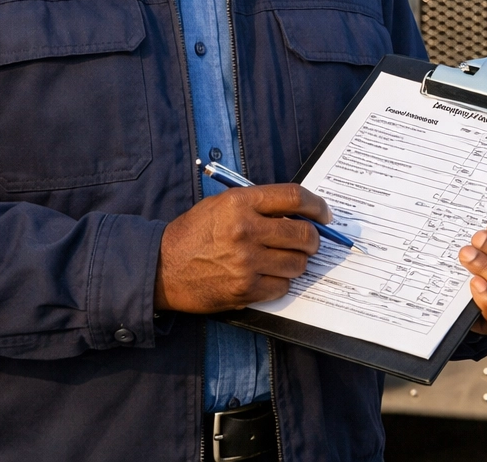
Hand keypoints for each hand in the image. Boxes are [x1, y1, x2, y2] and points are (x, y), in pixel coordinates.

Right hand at [153, 184, 329, 312]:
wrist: (161, 267)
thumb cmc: (193, 233)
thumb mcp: (222, 205)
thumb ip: (259, 206)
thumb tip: (299, 214)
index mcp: (240, 203)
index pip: (294, 197)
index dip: (317, 206)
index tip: (324, 214)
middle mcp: (245, 230)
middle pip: (303, 234)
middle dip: (313, 240)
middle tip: (309, 242)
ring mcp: (246, 262)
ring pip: (297, 264)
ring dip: (297, 263)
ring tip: (283, 259)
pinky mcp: (244, 289)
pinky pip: (282, 287)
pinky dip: (280, 282)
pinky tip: (267, 276)